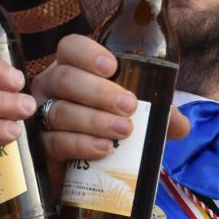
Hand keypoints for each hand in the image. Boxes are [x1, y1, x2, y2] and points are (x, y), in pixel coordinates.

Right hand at [30, 34, 189, 186]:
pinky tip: (103, 148)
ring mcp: (41, 115)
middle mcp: (52, 86)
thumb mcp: (139, 117)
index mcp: (74, 67)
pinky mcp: (40, 146)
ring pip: (60, 111)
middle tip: (128, 106)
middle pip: (65, 78)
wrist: (89, 170)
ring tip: (123, 131)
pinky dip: (80, 144)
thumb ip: (160, 115)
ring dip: (93, 120)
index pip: (71, 48)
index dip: (88, 54)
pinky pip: (54, 142)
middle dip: (98, 92)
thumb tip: (178, 124)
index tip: (112, 67)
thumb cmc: (111, 128)